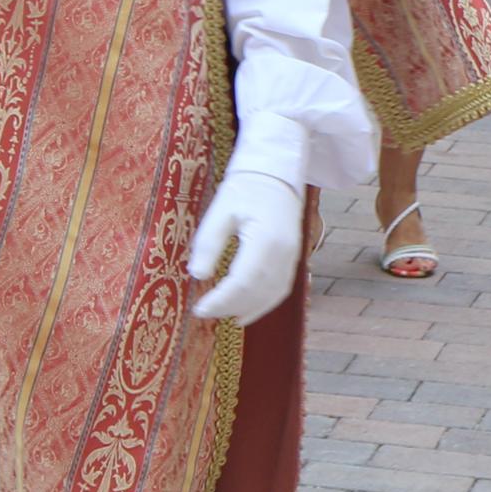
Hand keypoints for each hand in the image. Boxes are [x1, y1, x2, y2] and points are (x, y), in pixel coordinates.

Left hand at [184, 165, 305, 324]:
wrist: (277, 175)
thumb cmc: (246, 188)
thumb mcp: (220, 211)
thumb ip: (209, 243)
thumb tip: (197, 275)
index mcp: (265, 238)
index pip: (243, 280)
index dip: (222, 299)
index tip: (200, 309)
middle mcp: (284, 253)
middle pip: (258, 292)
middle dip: (230, 307)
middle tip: (204, 313)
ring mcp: (293, 257)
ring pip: (271, 295)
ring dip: (247, 309)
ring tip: (222, 316)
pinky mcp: (293, 259)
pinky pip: (280, 290)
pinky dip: (263, 304)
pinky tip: (245, 312)